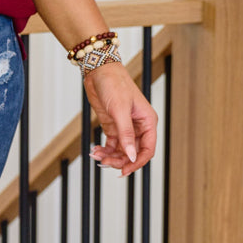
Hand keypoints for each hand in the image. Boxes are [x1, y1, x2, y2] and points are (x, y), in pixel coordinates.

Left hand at [83, 61, 157, 175]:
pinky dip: (104, 150)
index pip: (147, 149)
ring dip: (110, 156)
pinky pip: (111, 144)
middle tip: (105, 163)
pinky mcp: (113, 126)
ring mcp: (125, 127)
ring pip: (121, 150)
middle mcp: (138, 127)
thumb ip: (126, 134)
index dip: (137, 162)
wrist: (99, 71)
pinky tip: (95, 150)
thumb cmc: (114, 84)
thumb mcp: (120, 110)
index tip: (124, 171)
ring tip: (97, 156)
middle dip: (120, 160)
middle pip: (133, 153)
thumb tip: (131, 156)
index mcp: (147, 122)